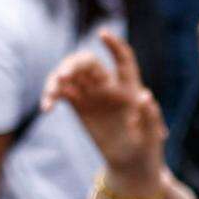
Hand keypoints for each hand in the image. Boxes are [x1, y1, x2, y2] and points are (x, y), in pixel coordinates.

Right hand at [41, 32, 166, 187]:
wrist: (130, 164)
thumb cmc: (146, 150)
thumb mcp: (152, 137)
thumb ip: (151, 116)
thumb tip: (146, 95)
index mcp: (130, 88)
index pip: (123, 60)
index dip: (114, 46)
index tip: (102, 33)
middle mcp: (109, 85)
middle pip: (89, 63)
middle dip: (74, 65)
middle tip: (63, 76)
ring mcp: (92, 94)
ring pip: (71, 75)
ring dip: (57, 79)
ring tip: (50, 93)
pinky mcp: (79, 105)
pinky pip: (62, 92)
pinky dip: (52, 95)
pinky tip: (46, 107)